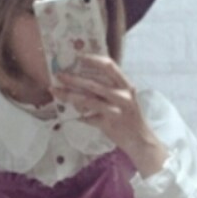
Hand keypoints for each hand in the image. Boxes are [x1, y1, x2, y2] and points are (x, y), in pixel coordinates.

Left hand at [53, 56, 169, 177]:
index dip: (93, 60)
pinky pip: (89, 118)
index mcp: (126, 85)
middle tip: (58, 74)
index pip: (109, 66)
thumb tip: (86, 80)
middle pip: (93, 83)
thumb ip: (111, 88)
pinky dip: (81, 116)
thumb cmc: (131, 118)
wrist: (141, 141)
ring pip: (87, 100)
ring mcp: (115, 111)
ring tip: (56, 90)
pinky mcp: (108, 125)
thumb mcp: (126, 98)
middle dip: (73, 78)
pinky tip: (76, 116)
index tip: (78, 57)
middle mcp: (122, 96)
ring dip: (69, 94)